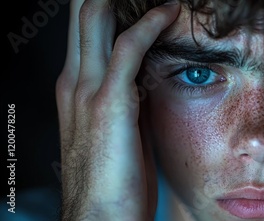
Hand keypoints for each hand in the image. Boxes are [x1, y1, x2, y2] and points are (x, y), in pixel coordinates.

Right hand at [55, 0, 179, 218]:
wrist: (100, 219)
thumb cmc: (114, 179)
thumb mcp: (119, 132)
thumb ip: (129, 101)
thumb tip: (149, 81)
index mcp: (75, 89)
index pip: (85, 31)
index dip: (102, 6)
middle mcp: (74, 82)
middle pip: (84, 15)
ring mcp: (87, 90)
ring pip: (97, 20)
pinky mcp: (109, 102)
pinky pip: (127, 47)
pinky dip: (149, 23)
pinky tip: (168, 11)